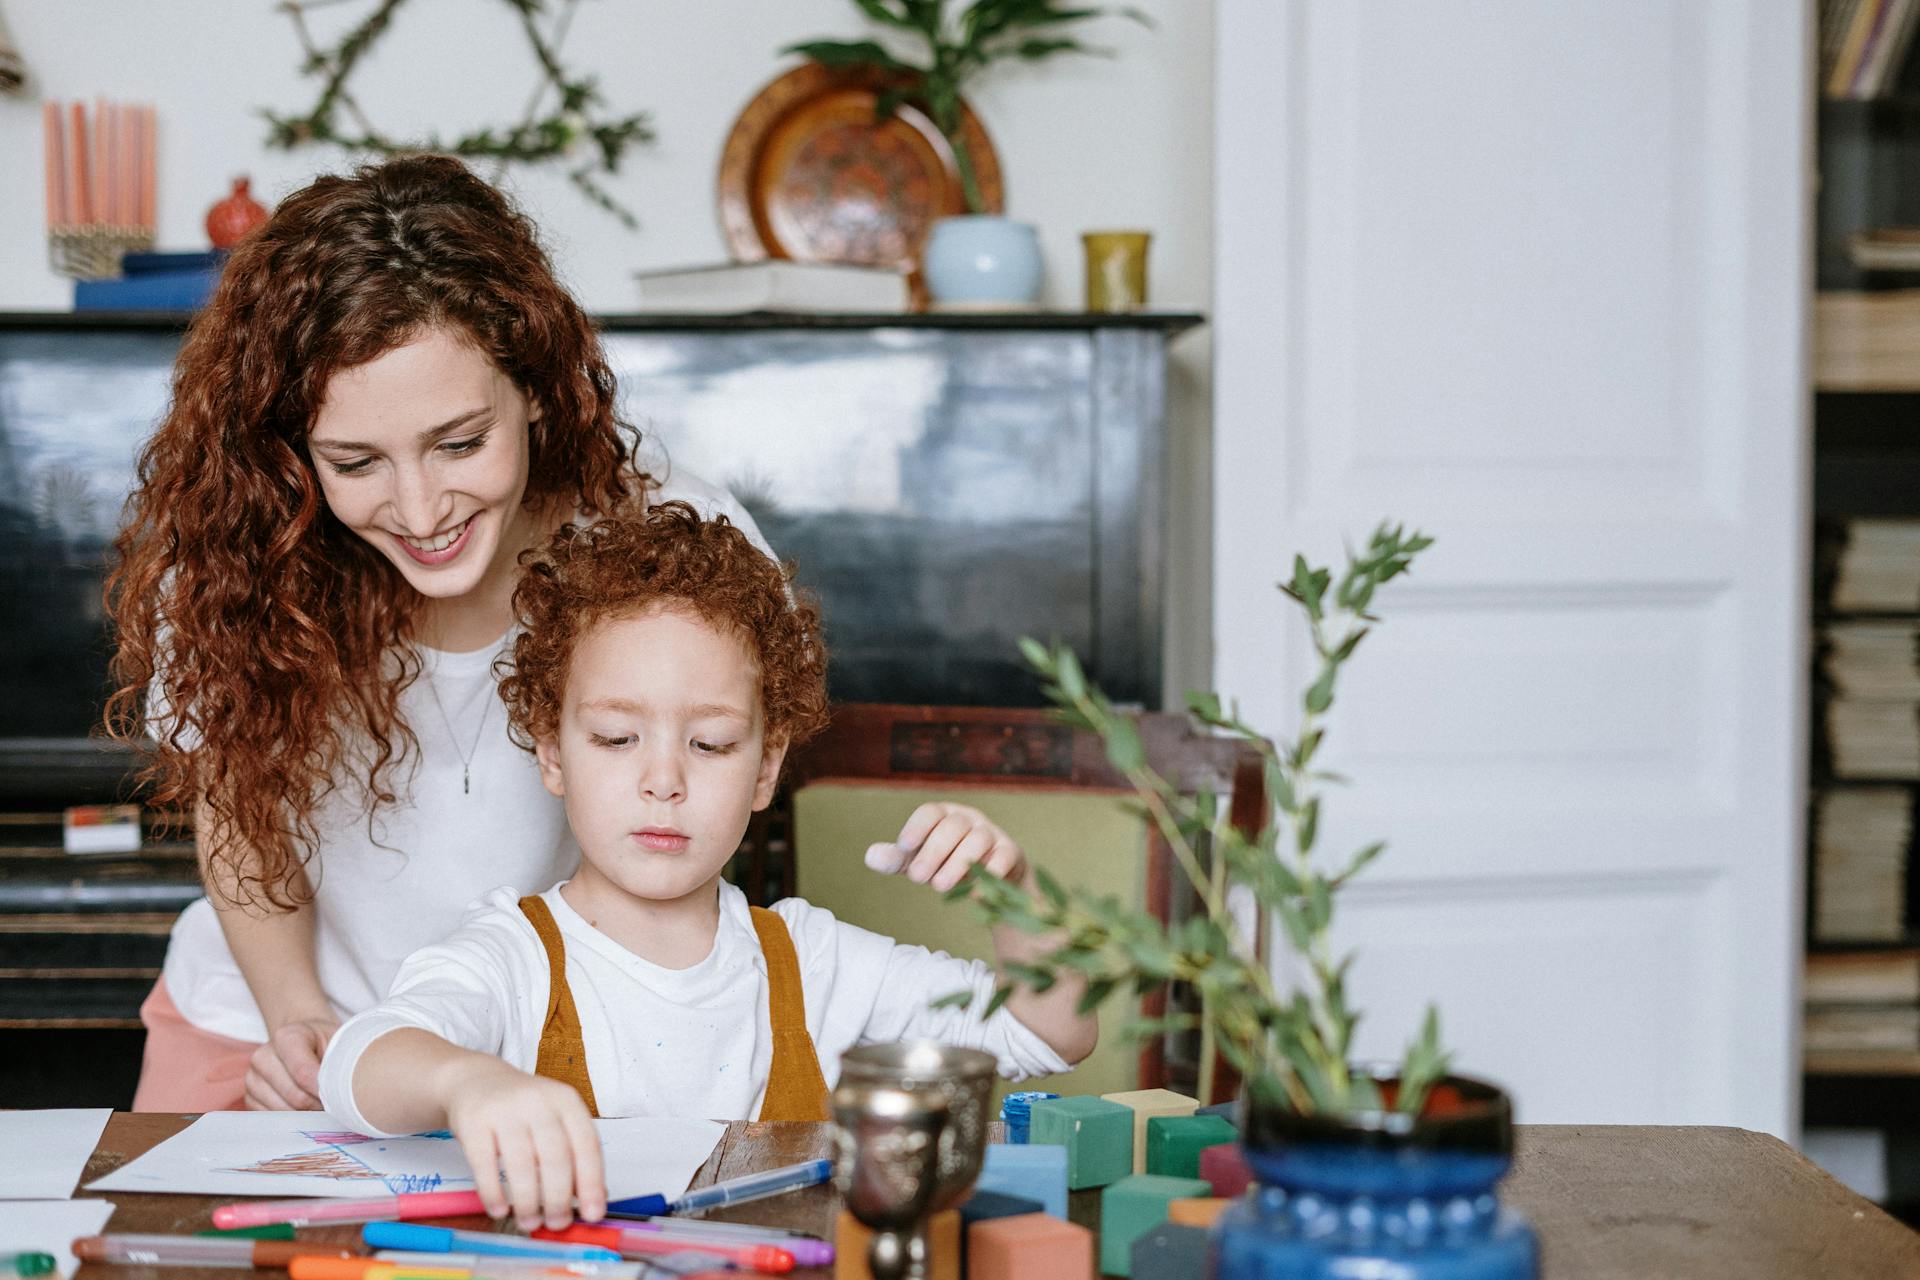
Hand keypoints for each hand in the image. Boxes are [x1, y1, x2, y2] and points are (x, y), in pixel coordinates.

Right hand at [245, 1017, 338, 1110]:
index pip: (303, 1073)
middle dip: (318, 1104)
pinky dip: (293, 1119)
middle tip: (334, 1102)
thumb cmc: (327, 1043)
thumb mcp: (340, 1043)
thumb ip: (341, 1062)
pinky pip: (274, 1119)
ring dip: (307, 1114)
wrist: (308, 1042)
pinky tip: (305, 1108)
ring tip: (321, 1102)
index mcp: (287, 1036)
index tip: (339, 1096)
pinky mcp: (250, 1098)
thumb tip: (340, 1095)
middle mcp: (263, 1056)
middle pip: (295, 1096)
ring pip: (284, 1111)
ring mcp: (253, 1078)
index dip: (323, 1090)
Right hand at [443, 1056, 606, 1229]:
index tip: (593, 1213)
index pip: (586, 1144)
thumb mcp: (553, 1119)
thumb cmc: (522, 1108)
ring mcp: (505, 1109)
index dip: (592, 1182)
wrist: (475, 1080)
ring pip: (522, 1163)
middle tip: (558, 1224)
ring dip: (528, 1201)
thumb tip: (594, 1199)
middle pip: (555, 1156)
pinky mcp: (474, 1121)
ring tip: (529, 1222)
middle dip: (558, 1198)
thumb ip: (574, 1153)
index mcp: (566, 1100)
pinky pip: (485, 1164)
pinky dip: (494, 1192)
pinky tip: (500, 1209)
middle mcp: (538, 1100)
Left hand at [865, 801, 1027, 892]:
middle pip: (953, 826)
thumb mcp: (919, 861)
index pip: (930, 812)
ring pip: (977, 840)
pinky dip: (988, 873)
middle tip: (918, 878)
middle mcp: (969, 818)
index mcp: (944, 815)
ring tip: (939, 887)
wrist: (991, 878)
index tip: (903, 847)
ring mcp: (992, 833)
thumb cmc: (947, 864)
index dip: (916, 827)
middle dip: (933, 851)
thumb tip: (870, 856)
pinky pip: (1002, 857)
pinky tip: (972, 892)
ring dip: (957, 863)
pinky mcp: (1010, 852)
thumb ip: (896, 859)